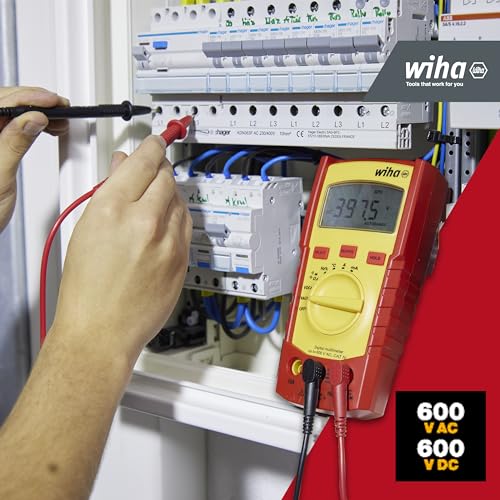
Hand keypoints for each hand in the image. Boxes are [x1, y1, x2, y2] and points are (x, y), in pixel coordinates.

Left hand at [0, 87, 68, 230]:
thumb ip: (15, 143)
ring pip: (8, 113)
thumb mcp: (0, 177)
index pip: (1, 102)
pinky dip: (28, 125)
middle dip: (35, 102)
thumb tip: (34, 119)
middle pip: (4, 103)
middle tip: (61, 108)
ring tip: (57, 119)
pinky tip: (41, 128)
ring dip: (34, 113)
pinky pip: (9, 127)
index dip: (29, 97)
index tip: (54, 102)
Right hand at [51, 136, 191, 362]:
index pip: (143, 161)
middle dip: (160, 170)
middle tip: (153, 169)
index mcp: (112, 209)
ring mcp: (168, 242)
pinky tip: (164, 223)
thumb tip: (121, 168)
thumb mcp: (87, 230)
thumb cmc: (87, 289)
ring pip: (180, 200)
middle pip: (166, 177)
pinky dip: (177, 217)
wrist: (103, 330)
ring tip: (154, 200)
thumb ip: (108, 192)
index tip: (155, 142)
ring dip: (170, 194)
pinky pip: (186, 225)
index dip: (151, 147)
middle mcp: (144, 222)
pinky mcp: (183, 259)